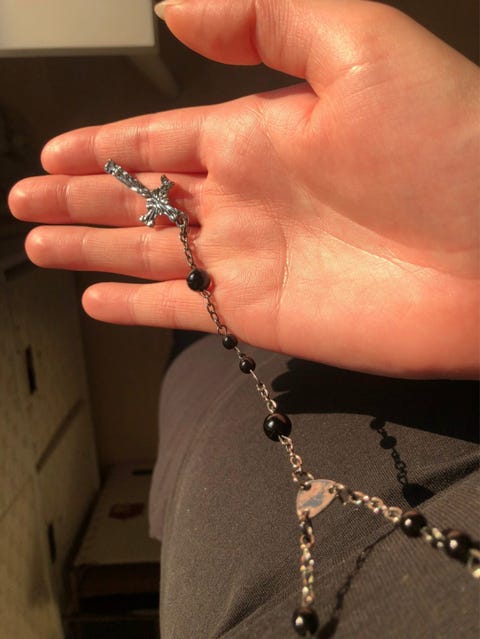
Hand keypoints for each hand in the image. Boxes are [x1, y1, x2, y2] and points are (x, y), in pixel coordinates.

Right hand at [9, 0, 478, 377]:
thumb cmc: (452, 150)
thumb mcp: (359, 48)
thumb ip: (265, 21)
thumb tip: (174, 12)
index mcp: (256, 133)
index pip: (157, 139)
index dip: (100, 144)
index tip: (52, 148)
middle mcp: (244, 198)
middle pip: (138, 197)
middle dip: (78, 197)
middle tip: (25, 199)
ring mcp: (249, 260)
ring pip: (147, 252)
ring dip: (91, 248)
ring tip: (40, 244)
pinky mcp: (260, 317)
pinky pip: (182, 311)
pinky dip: (137, 308)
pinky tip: (100, 300)